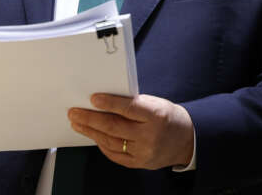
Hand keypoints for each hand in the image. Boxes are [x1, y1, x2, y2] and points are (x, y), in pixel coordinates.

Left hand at [69, 94, 194, 169]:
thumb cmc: (168, 117)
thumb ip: (134, 103)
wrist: (187, 140)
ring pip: (110, 141)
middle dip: (90, 119)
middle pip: (114, 126)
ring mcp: (144, 151)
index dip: (109, 103)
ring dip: (91, 132)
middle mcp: (150, 135)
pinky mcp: (139, 163)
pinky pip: (115, 154)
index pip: (129, 108)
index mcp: (156, 115)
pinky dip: (102, 144)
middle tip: (74, 112)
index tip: (93, 98)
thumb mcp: (156, 104)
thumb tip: (105, 101)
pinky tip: (93, 136)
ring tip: (78, 123)